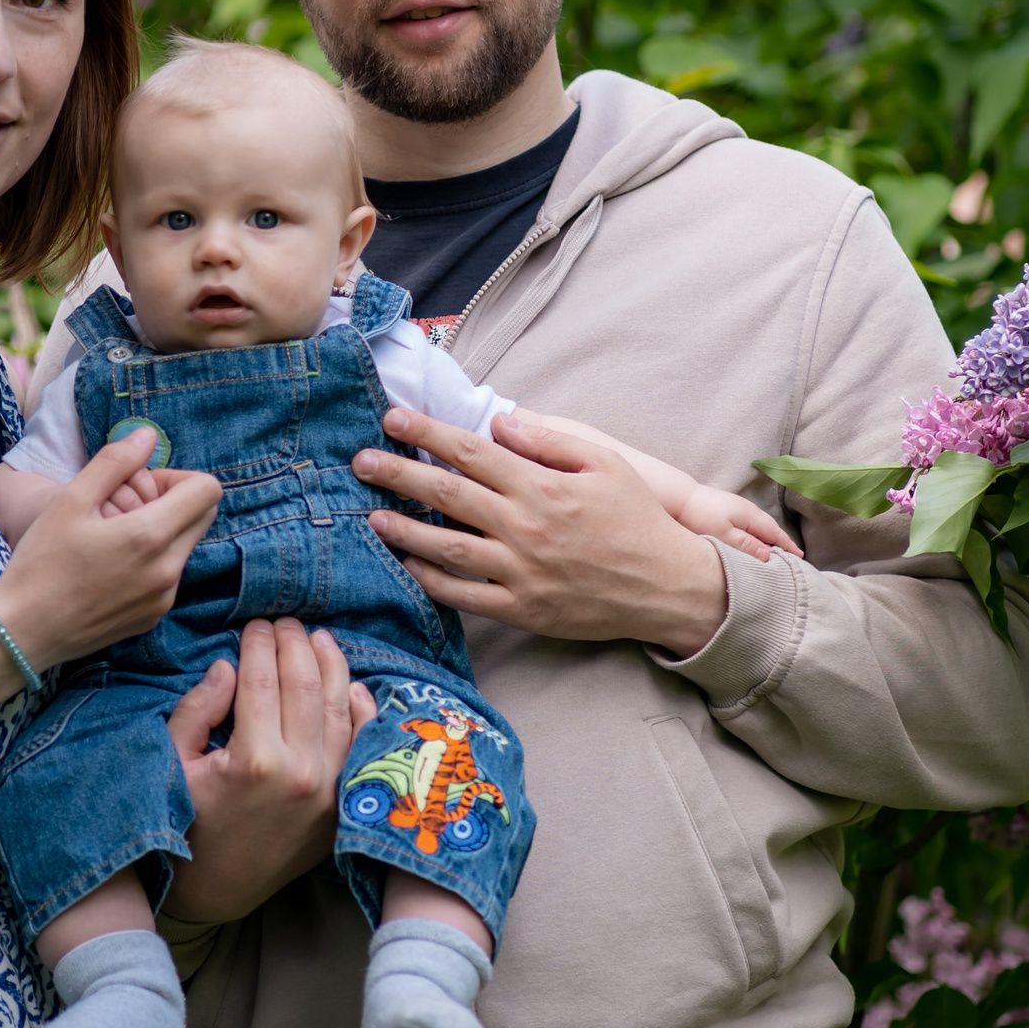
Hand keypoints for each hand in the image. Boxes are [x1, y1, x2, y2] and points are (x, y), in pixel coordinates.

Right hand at [0, 428, 218, 665]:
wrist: (22, 631)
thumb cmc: (40, 562)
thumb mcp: (70, 500)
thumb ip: (114, 462)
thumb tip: (147, 436)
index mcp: (151, 536)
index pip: (207, 490)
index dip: (178, 478)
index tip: (142, 485)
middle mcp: (168, 570)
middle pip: (203, 517)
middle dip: (175, 502)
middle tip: (128, 505)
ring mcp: (163, 598)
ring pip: (186, 547)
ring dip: (163, 532)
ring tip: (114, 537)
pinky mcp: (153, 618)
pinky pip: (170, 577)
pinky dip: (153, 562)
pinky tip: (111, 566)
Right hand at [162, 618, 374, 923]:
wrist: (217, 892)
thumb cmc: (186, 824)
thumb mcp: (173, 765)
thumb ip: (197, 711)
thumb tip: (227, 667)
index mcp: (255, 760)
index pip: (263, 679)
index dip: (259, 643)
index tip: (253, 624)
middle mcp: (302, 772)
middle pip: (306, 685)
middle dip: (294, 644)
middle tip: (283, 622)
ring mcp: (330, 790)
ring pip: (341, 708)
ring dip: (331, 665)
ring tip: (317, 637)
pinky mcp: (342, 805)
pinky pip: (362, 746)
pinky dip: (362, 710)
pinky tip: (351, 684)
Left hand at [354, 409, 730, 657]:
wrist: (668, 586)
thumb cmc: (637, 519)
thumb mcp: (605, 463)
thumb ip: (550, 440)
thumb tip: (501, 421)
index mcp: (542, 486)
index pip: (470, 452)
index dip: (427, 433)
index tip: (393, 418)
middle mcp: (525, 527)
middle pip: (447, 495)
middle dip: (398, 474)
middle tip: (359, 461)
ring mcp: (521, 572)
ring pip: (447, 548)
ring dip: (404, 529)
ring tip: (371, 515)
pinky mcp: (522, 609)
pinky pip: (465, 596)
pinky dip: (432, 581)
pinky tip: (407, 564)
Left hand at [675, 485, 801, 562]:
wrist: (680, 497)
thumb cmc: (700, 516)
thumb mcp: (724, 535)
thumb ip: (746, 545)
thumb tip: (768, 555)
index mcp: (750, 516)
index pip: (775, 533)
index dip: (788, 546)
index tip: (800, 557)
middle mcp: (748, 509)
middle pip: (771, 528)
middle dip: (783, 542)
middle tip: (793, 557)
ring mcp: (738, 507)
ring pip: (761, 525)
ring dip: (771, 537)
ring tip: (777, 551)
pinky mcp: (728, 508)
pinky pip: (751, 523)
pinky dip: (758, 532)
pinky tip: (754, 539)